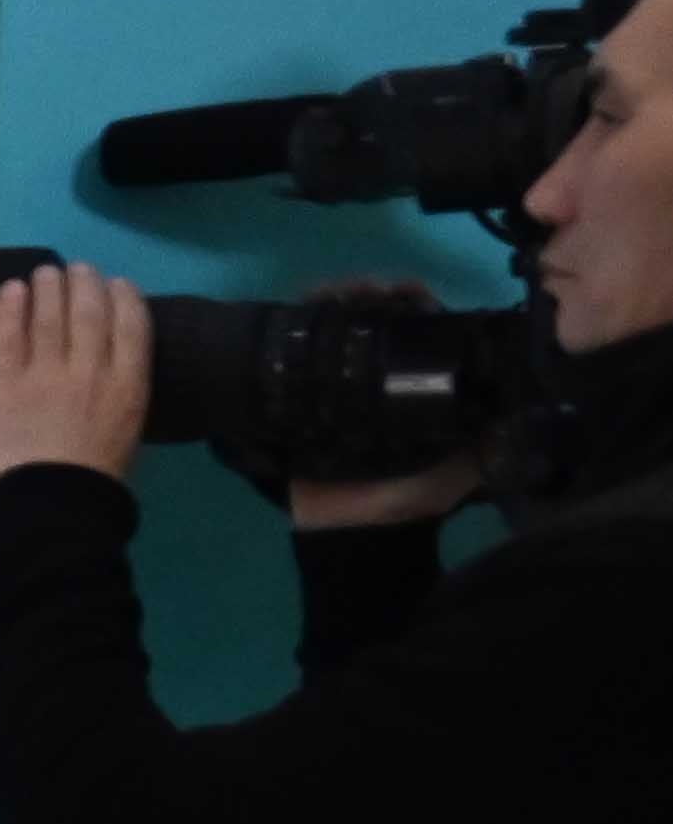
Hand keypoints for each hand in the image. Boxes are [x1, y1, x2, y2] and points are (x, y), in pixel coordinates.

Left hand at [0, 260, 152, 484]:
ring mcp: (46, 374)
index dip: (123, 297)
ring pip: (49, 316)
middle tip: (75, 271)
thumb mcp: (128, 432)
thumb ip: (120, 395)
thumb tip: (111, 371)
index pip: (132, 324)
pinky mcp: (4, 384)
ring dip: (48, 288)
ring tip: (44, 273)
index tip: (116, 284)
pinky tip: (11, 290)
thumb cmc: (93, 481)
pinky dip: (9, 308)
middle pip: (89, 312)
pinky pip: (7, 336)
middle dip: (84, 284)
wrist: (51, 506)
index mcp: (129, 385)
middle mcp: (91, 370)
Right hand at [282, 284, 491, 531]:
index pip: (423, 329)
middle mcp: (382, 375)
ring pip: (340, 324)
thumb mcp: (466, 467)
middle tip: (372, 290)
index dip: (417, 304)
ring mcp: (339, 381)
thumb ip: (491, 439)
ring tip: (340, 293)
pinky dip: (303, 319)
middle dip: (376, 294)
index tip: (410, 292)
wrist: (353, 533)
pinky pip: (300, 349)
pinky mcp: (300, 393)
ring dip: (341, 299)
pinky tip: (308, 302)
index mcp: (421, 384)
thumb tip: (523, 400)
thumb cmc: (412, 498)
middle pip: (379, 317)